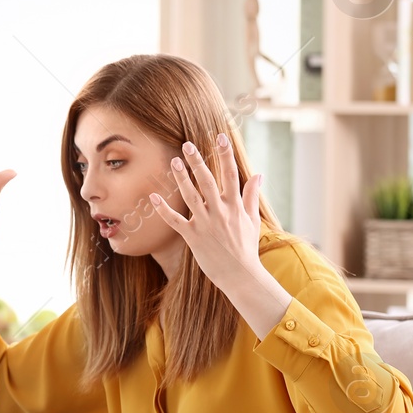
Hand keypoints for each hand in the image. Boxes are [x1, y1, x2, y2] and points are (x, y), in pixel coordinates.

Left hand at [149, 132, 263, 290]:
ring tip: (173, 161)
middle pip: (207, 181)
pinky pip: (175, 220)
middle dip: (198, 161)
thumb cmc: (246, 247)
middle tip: (187, 144)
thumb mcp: (253, 220)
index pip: (230, 174)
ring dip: (181, 178)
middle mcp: (220, 211)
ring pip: (190, 196)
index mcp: (235, 206)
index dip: (225, 154)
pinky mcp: (192, 236)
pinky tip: (153, 196)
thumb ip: (252, 196)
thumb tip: (258, 175)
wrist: (240, 275)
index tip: (220, 137)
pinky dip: (163, 209)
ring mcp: (205, 223)